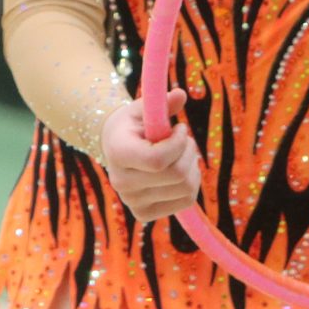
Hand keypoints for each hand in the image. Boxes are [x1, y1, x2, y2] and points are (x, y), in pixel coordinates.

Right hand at [98, 88, 199, 224]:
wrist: (115, 148)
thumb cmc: (132, 125)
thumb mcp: (143, 109)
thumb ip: (161, 103)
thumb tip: (181, 95)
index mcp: (118, 153)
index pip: (157, 159)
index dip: (178, 143)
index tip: (180, 129)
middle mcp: (122, 183)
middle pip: (177, 175)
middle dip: (189, 152)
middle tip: (184, 140)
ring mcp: (132, 202)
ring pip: (186, 189)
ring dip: (193, 167)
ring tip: (182, 155)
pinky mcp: (144, 214)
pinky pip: (185, 202)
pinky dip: (191, 185)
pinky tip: (180, 172)